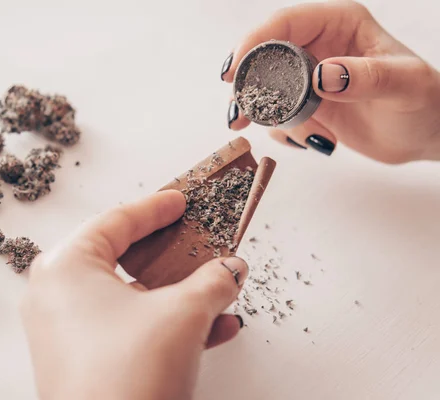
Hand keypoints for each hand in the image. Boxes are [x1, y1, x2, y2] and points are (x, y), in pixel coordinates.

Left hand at [21, 191, 248, 399]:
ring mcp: (63, 332)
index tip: (181, 201)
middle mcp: (55, 295)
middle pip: (122, 258)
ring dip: (177, 295)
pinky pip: (126, 329)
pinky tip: (211, 330)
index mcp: (65, 267)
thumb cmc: (129, 375)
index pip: (116, 221)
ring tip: (217, 289)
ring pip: (129, 298)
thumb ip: (212, 282)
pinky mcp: (79, 362)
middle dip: (170, 256)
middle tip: (195, 240)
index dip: (155, 208)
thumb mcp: (183, 315)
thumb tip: (231, 268)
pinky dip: (164, 325)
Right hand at [222, 0, 439, 162]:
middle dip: (250, 87)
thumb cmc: (425, 102)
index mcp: (339, 23)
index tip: (234, 72)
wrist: (424, 135)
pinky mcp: (307, 105)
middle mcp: (319, 46)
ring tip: (308, 138)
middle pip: (264, 56)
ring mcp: (310, 77)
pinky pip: (279, 117)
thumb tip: (321, 76)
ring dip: (272, 118)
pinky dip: (289, 134)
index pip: (284, 23)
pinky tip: (321, 141)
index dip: (253, 42)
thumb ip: (366, 77)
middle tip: (241, 114)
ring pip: (267, 91)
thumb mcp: (404, 86)